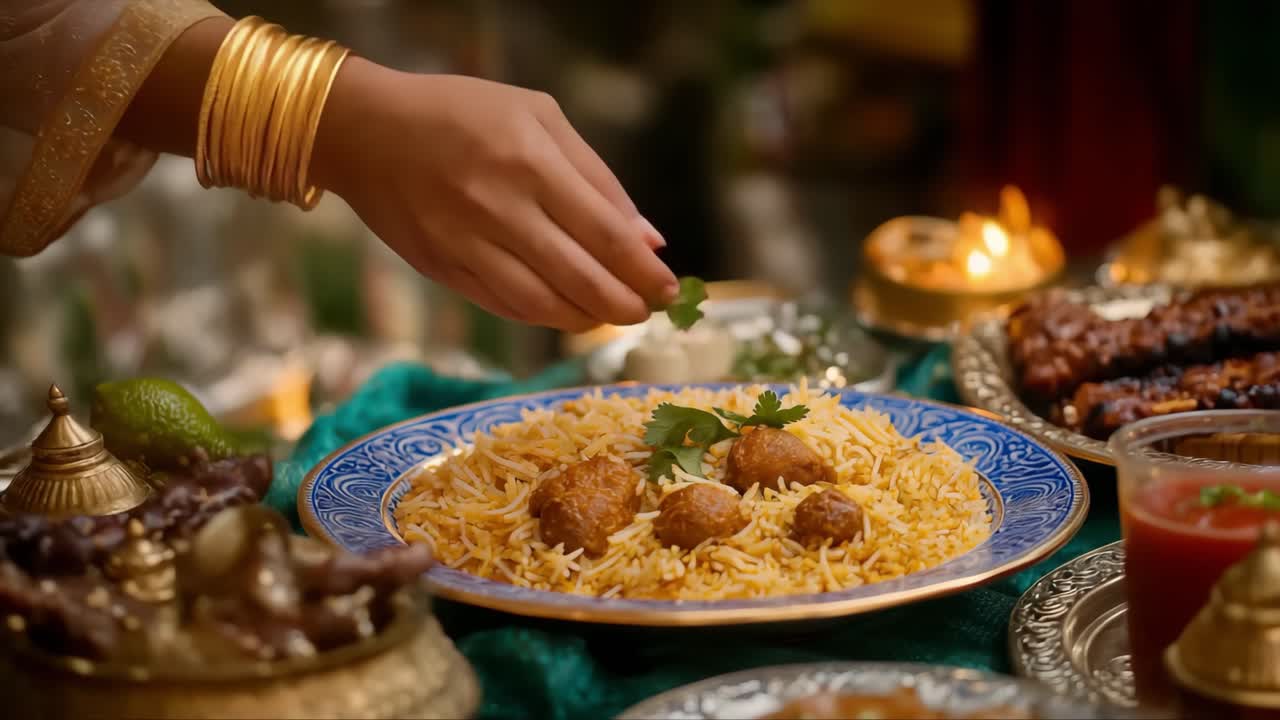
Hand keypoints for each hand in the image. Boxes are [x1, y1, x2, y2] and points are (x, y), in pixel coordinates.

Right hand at [314, 62, 677, 331]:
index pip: (606, 235)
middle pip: (581, 278)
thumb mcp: (538, 115)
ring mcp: (467, 244)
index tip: (669, 288)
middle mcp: (500, 208)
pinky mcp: (443, 268)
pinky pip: (504, 306)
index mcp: (531, 162)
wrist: (365, 130)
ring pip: (543, 304)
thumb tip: (647, 239)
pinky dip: (543, 317)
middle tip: (647, 311)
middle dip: (625, 304)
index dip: (645, 272)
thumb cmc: (461, 113)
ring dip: (586, 318)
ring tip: (610, 315)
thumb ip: (597, 177)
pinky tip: (566, 312)